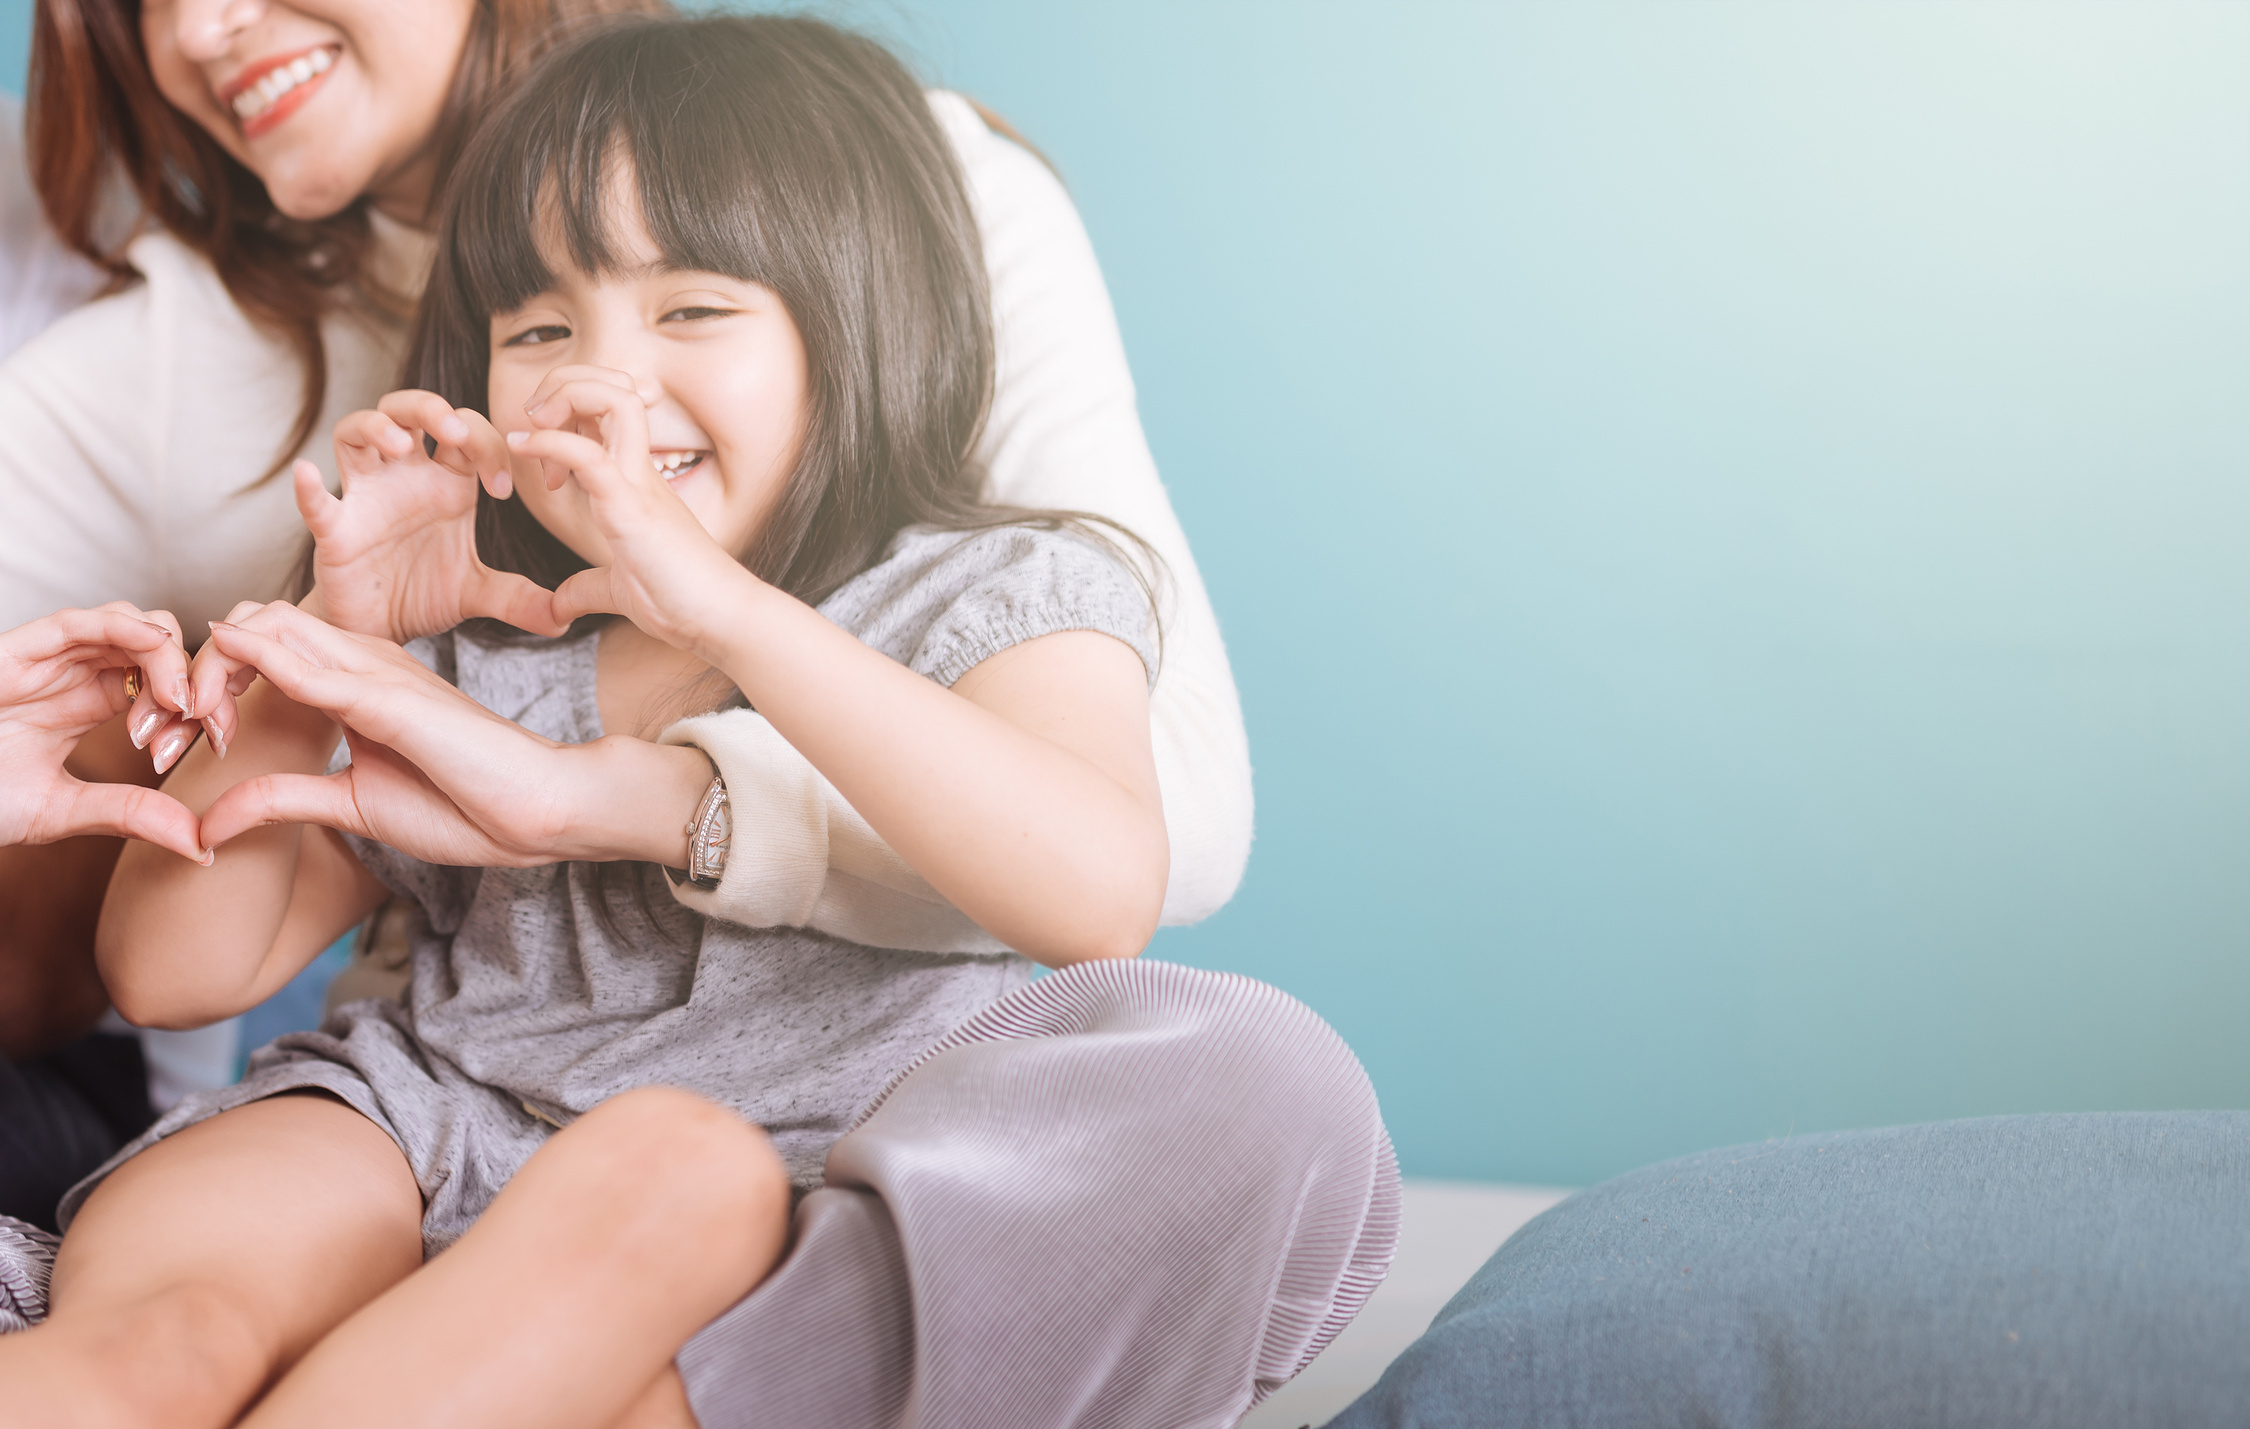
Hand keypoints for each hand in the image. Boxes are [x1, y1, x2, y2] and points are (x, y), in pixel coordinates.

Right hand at [0, 605, 205, 860]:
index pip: (168, 685)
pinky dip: (130, 628)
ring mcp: (52, 658)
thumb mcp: (64, 811)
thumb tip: (203, 846)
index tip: (222, 742)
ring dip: (171, 656)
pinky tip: (156, 658)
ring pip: (135, 625)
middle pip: (163, 650)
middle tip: (211, 721)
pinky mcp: (22, 647)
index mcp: (94, 705)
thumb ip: (129, 816)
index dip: (203, 705)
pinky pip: (84, 620)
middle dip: (198, 678)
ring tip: (183, 703)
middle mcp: (79, 675)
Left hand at [195, 603, 604, 866]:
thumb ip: (281, 799)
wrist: (538, 814)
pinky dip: (255, 669)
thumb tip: (208, 823)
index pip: (259, 647)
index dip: (206, 683)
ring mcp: (377, 671)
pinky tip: (220, 697)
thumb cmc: (464, 805)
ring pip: (267, 630)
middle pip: (250, 624)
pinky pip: (308, 668)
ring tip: (181, 725)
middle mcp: (362, 659)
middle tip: (164, 733)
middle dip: (190, 669)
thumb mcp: (348, 805)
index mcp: (354, 679)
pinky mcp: (392, 698)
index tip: (182, 742)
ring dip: (208, 671)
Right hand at [304, 390, 567, 644]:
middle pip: (408, 410)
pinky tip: (310, 474)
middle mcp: (404, 478)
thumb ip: (521, 598)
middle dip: (430, 410)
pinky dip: (309, 487)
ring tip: (402, 445)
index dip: (488, 445)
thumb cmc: (422, 593)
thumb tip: (565, 618)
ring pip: (357, 433)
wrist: (378, 631)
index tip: (503, 490)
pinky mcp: (335, 530)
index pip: (466, 432)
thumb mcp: (479, 593)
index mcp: (446, 483)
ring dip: (377, 427)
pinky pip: (316, 502)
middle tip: (454, 433)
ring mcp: (365, 497)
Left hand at [506, 368, 751, 660]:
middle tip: (533, 418)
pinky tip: (521, 448)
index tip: (537, 447)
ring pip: (612, 400)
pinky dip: (550, 441)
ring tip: (533, 423)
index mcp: (636, 479)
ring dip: (564, 396)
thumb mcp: (618, 590)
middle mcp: (640, 469)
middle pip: (611, 386)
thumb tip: (558, 607)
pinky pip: (590, 455)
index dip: (568, 408)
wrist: (720, 619)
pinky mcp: (632, 507)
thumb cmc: (680, 600)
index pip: (608, 408)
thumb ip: (586, 589)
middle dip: (564, 383)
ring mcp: (638, 483)